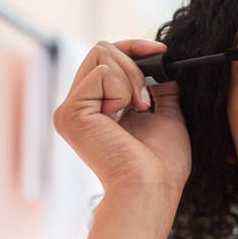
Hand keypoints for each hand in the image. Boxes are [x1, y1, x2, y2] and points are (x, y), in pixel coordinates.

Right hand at [53, 40, 190, 202]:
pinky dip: (122, 89)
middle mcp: (78, 106)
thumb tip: (165, 68)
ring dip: (131, 78)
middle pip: (102, 49)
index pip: (107, 58)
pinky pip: (101, 73)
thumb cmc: (161, 165)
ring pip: (101, 54)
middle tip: (147, 100)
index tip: (162, 53)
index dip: (134, 49)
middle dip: (135, 65)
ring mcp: (71, 109)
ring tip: (139, 109)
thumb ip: (162, 91)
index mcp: (97, 108)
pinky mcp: (70, 112)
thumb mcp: (167, 117)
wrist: (152, 189)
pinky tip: (125, 113)